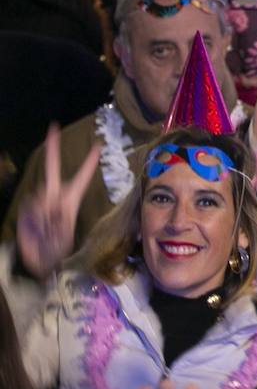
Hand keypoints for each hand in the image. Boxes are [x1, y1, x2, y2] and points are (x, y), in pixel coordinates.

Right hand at [16, 124, 100, 279]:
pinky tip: (37, 229)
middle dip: (53, 149)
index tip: (98, 145)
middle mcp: (54, 196)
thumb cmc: (57, 248)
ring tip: (48, 230)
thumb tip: (51, 204)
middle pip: (53, 168)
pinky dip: (35, 219)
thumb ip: (60, 219)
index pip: (82, 177)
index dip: (88, 162)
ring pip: (41, 196)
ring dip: (46, 214)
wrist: (38, 260)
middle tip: (53, 128)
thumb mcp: (65, 235)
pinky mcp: (25, 209)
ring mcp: (38, 201)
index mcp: (70, 199)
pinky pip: (31, 207)